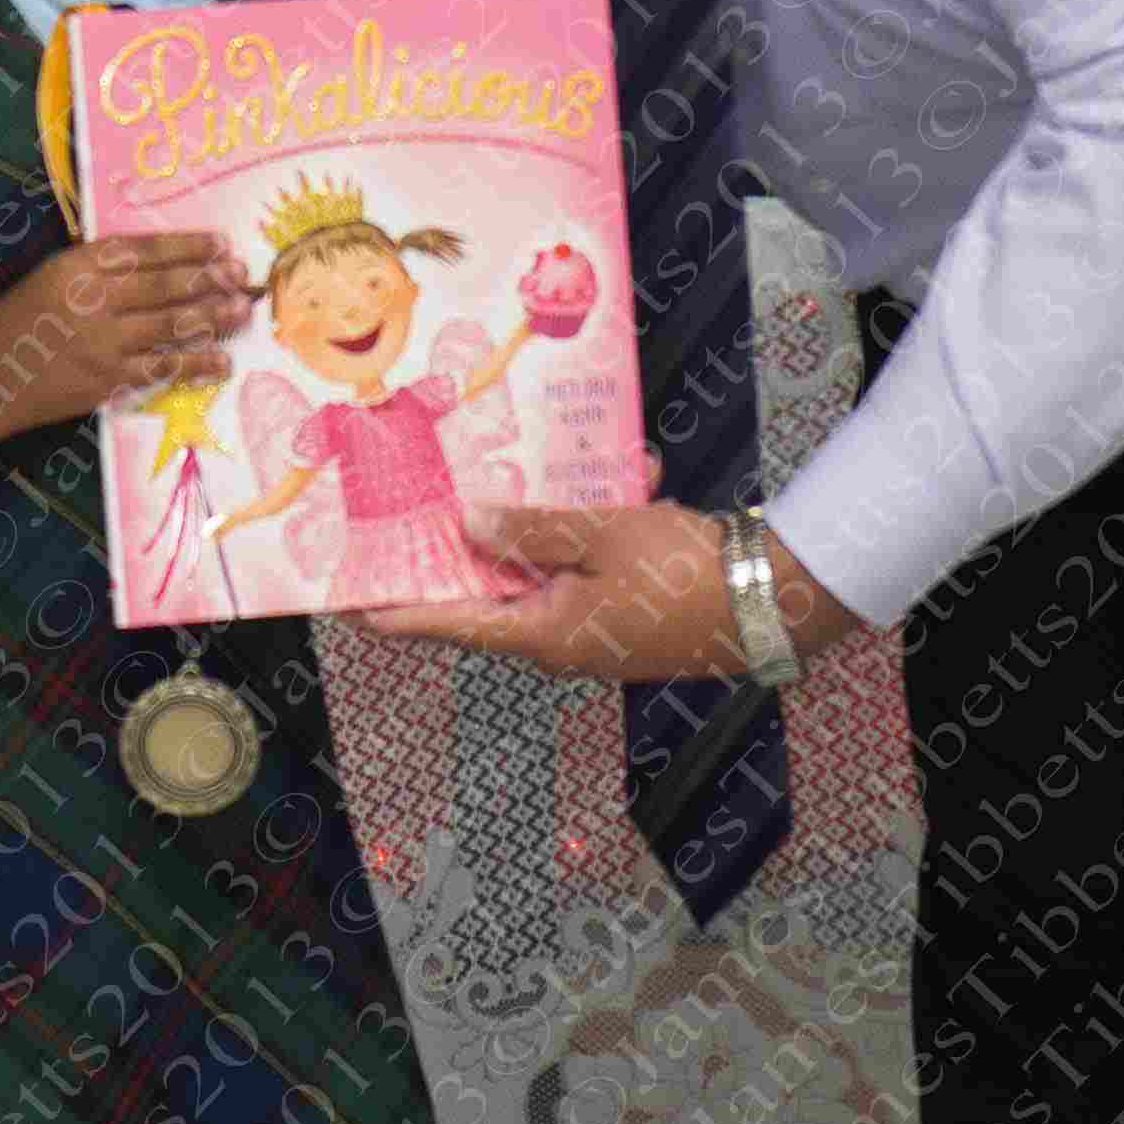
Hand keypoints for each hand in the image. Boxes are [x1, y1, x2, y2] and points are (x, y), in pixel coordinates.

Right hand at [0, 237, 253, 434]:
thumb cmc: (22, 318)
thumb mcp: (55, 273)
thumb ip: (103, 264)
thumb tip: (169, 258)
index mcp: (79, 265)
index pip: (146, 250)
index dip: (189, 246)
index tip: (223, 244)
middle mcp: (93, 300)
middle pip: (167, 286)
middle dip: (212, 279)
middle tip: (244, 276)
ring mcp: (102, 343)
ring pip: (172, 326)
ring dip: (214, 317)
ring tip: (243, 310)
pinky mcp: (106, 381)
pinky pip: (162, 370)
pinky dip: (196, 364)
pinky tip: (222, 360)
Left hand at [354, 500, 863, 677]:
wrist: (773, 604)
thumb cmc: (685, 576)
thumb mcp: (603, 537)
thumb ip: (533, 528)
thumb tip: (469, 521)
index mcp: (543, 635)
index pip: (451, 626)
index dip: (398, 612)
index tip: (350, 605)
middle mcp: (561, 643)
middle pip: (491, 599)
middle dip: (461, 557)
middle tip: (417, 521)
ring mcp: (597, 633)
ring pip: (543, 578)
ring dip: (536, 531)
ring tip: (524, 480)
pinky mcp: (630, 617)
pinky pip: (589, 570)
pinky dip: (591, 532)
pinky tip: (625, 480)